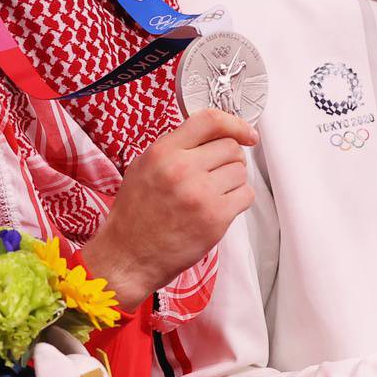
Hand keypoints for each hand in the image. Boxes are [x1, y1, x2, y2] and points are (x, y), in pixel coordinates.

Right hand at [80, 108, 256, 305]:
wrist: (129, 255)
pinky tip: (219, 207)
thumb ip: (175, 147)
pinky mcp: (215, 218)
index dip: (235, 124)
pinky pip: (245, 195)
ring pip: (241, 171)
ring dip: (233, 181)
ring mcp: (200, 193)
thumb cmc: (135, 214)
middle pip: (231, 147)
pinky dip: (238, 200)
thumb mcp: (143, 167)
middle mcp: (181, 168)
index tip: (246, 133)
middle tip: (217, 174)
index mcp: (162, 152)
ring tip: (212, 195)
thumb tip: (212, 135)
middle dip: (229, 159)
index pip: (210, 121)